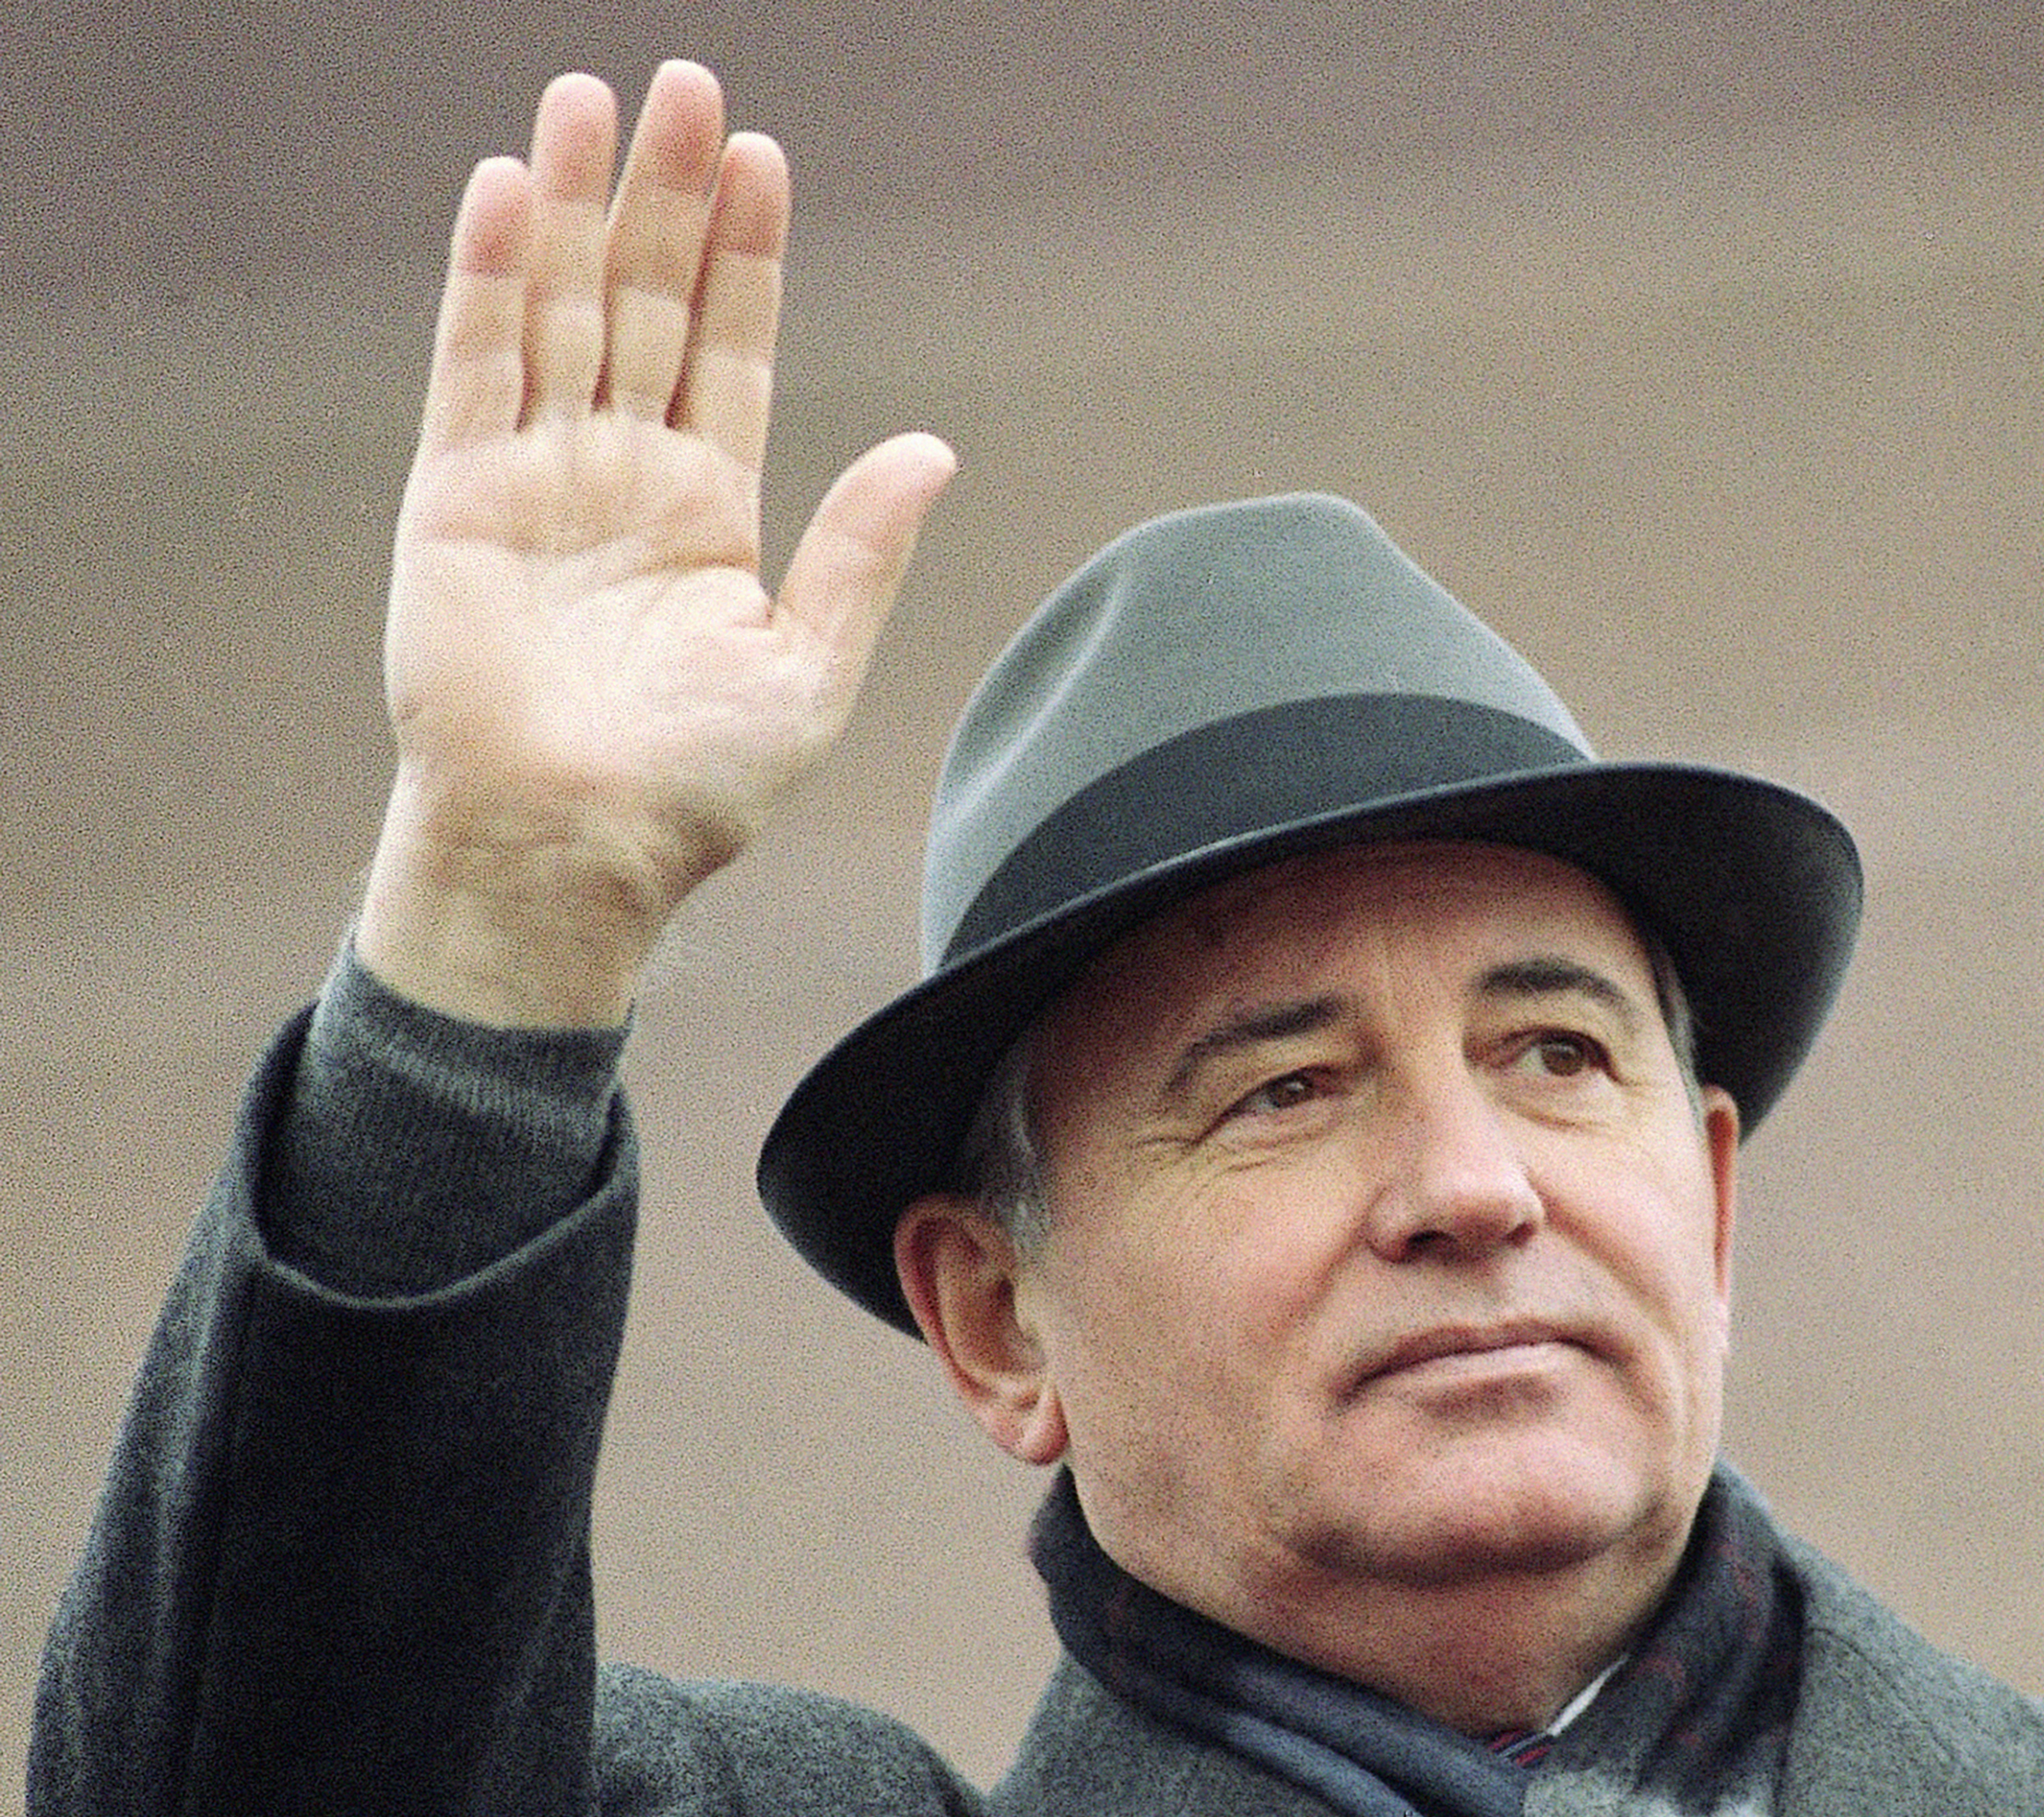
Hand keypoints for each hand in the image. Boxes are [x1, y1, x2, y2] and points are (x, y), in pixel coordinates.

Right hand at [358, 61, 953, 1024]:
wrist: (578, 853)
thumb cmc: (697, 788)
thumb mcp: (810, 668)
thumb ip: (863, 553)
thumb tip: (933, 450)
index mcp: (707, 510)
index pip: (729, 348)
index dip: (744, 254)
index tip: (762, 158)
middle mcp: (619, 476)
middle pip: (646, 302)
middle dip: (667, 196)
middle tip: (688, 84)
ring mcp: (535, 477)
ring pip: (560, 308)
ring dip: (576, 204)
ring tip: (597, 97)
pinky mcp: (457, 497)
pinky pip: (476, 364)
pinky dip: (491, 277)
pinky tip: (515, 190)